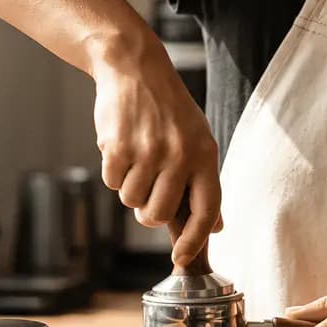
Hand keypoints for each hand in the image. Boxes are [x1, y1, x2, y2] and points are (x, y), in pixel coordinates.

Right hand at [90, 32, 221, 265]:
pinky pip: (111, 182)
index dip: (194, 241)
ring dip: (130, 188)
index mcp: (204, 155)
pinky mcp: (118, 147)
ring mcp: (147, 151)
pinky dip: (113, 172)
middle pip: (157, 215)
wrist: (135, 68)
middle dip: (148, 211)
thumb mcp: (198, 139)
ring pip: (131, 201)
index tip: (181, 258)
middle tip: (149, 188)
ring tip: (137, 158)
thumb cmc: (169, 110)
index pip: (206, 210)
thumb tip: (215, 226)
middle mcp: (178, 155)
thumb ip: (205, 183)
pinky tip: (121, 147)